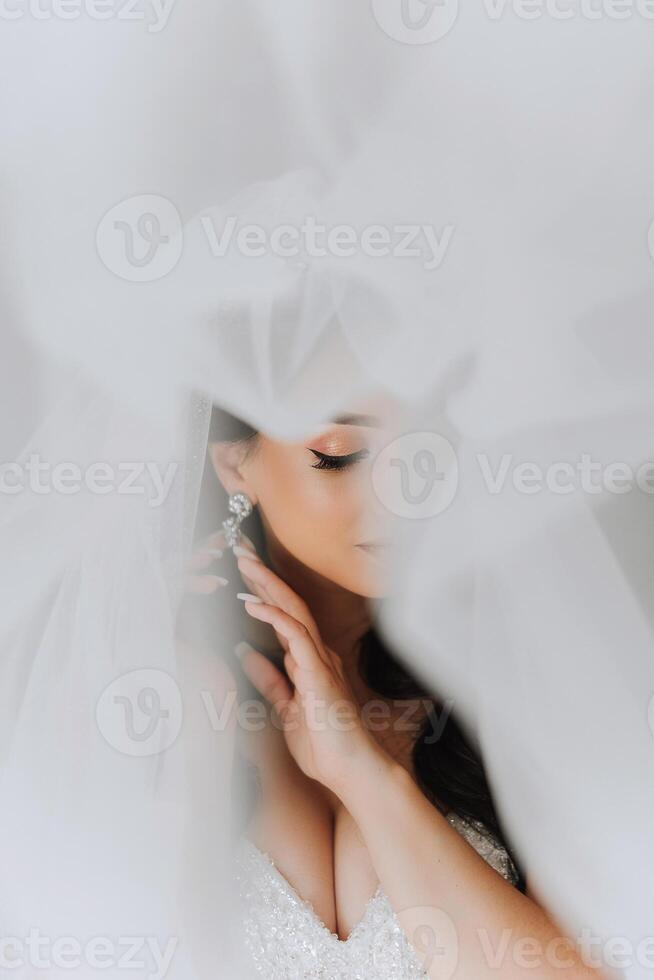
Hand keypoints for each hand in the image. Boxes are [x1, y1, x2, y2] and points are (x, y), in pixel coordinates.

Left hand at [233, 551, 383, 798]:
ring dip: (266, 583)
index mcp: (309, 660)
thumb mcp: (285, 708)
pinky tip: (253, 603)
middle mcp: (317, 653)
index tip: (240, 569)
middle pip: (288, 601)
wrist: (350, 771)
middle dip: (262, 574)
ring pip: (292, 608)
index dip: (262, 588)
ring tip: (242, 562)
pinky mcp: (319, 672)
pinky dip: (274, 615)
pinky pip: (295, 634)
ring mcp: (320, 660)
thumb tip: (246, 653)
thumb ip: (269, 680)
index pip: (283, 614)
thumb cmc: (324, 744)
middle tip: (238, 548)